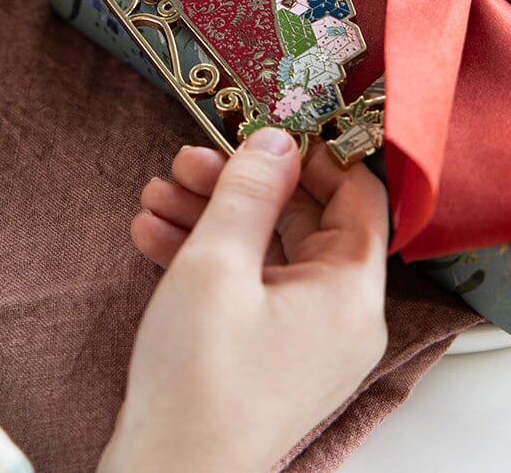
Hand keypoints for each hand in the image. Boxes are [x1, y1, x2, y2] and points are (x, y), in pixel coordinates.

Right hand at [100, 128, 388, 472]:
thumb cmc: (199, 384)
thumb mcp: (217, 263)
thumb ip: (249, 191)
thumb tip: (277, 140)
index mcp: (350, 294)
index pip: (358, 196)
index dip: (313, 154)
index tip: (266, 126)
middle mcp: (338, 317)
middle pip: (303, 220)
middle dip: (241, 183)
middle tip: (191, 158)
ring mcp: (301, 340)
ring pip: (265, 251)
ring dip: (210, 214)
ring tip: (157, 192)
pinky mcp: (265, 356)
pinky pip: (246, 286)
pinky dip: (204, 256)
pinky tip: (152, 234)